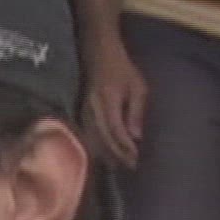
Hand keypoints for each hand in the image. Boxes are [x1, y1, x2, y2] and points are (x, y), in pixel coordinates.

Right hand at [82, 37, 146, 169]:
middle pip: (104, 139)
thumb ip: (137, 111)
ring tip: (119, 165)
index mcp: (109, 101)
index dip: (126, 148)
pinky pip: (88, 134)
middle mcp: (94, 109)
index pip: (117, 131)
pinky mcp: (81, 112)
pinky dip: (97, 147)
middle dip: (118, 155)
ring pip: (94, 139)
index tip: (137, 159)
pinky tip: (104, 155)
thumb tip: (136, 137)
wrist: (98, 53)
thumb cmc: (122, 69)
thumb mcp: (137, 86)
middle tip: (131, 167)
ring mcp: (85, 111)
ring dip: (107, 154)